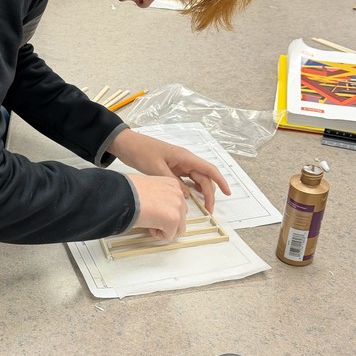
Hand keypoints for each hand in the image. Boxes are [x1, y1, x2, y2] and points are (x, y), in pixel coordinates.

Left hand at [108, 128, 230, 213]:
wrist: (127, 144)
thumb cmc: (142, 152)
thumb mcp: (156, 169)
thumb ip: (173, 182)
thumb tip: (186, 196)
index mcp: (185, 157)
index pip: (209, 169)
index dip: (221, 181)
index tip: (228, 193)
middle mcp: (185, 160)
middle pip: (204, 177)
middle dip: (209, 193)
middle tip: (209, 210)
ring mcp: (179, 164)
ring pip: (196, 179)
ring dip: (202, 191)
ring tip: (203, 206)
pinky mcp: (172, 168)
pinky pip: (186, 179)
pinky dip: (191, 188)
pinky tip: (191, 197)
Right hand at [125, 175, 190, 240]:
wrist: (125, 195)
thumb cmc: (130, 190)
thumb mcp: (148, 186)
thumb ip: (158, 195)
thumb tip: (156, 205)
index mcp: (173, 184)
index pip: (177, 204)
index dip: (164, 211)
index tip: (155, 211)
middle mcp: (178, 194)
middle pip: (181, 216)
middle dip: (167, 221)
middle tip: (152, 218)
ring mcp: (178, 207)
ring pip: (178, 228)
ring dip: (164, 228)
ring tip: (150, 222)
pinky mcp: (173, 219)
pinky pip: (169, 236)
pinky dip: (158, 235)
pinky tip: (149, 225)